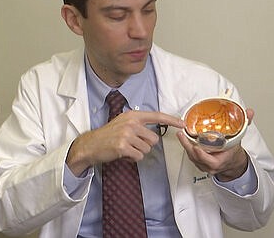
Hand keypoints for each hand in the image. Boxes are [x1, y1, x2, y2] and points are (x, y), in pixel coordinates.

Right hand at [67, 111, 184, 175]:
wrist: (91, 145)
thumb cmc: (108, 135)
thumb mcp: (123, 123)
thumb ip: (138, 124)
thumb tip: (154, 134)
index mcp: (132, 115)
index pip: (156, 116)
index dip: (171, 120)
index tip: (182, 124)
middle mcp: (131, 123)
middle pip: (153, 139)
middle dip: (145, 145)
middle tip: (132, 144)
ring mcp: (127, 134)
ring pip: (147, 149)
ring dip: (138, 152)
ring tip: (126, 148)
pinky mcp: (123, 146)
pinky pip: (139, 156)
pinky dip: (132, 158)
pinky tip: (123, 154)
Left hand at [176, 108, 254, 181]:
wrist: (232, 162)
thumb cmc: (233, 152)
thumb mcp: (239, 138)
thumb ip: (244, 124)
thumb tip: (249, 112)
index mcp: (219, 161)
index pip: (208, 160)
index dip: (201, 154)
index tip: (196, 146)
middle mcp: (210, 165)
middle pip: (195, 157)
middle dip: (187, 145)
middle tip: (182, 135)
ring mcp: (203, 165)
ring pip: (191, 157)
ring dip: (185, 146)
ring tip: (181, 134)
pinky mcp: (199, 163)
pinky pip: (191, 156)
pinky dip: (187, 148)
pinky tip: (184, 139)